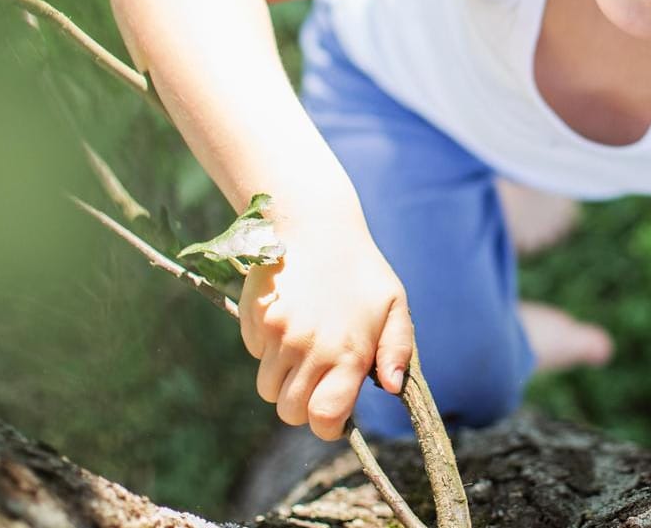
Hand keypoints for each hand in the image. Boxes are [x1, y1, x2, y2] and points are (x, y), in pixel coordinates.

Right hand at [238, 224, 415, 441]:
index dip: (327, 426)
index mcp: (347, 350)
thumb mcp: (394, 304)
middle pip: (290, 411)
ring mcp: (277, 334)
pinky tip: (288, 321)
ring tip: (305, 348)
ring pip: (268, 388)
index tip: (333, 417)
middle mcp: (309, 347)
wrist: (314, 224)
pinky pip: (255, 355)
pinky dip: (268, 350)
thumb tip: (393, 387)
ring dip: (284, 380)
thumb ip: (397, 350)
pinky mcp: (254, 319)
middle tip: (319, 380)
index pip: (324, 417)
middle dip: (304, 405)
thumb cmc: (361, 271)